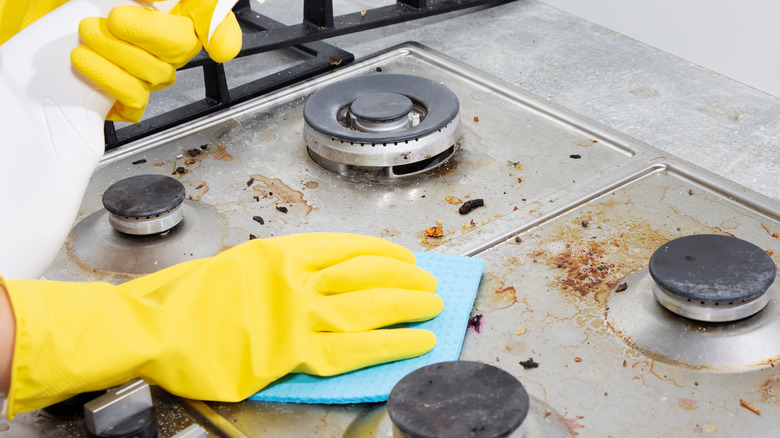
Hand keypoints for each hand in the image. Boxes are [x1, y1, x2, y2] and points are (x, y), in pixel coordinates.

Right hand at [1, 233, 442, 417]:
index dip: (383, 253)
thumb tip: (321, 277)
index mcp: (282, 252)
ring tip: (433, 305)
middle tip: (429, 281)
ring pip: (369, 306)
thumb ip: (282, 269)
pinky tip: (414, 343)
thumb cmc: (185, 298)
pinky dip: (388, 345)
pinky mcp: (292, 353)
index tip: (403, 257)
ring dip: (407, 305)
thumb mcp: (239, 265)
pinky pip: (353, 349)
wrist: (152, 326)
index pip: (348, 247)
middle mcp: (296, 277)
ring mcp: (297, 315)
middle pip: (368, 273)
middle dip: (405, 278)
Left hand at [71, 0, 241, 121]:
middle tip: (111, 20)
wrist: (40, 19)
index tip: (218, 46)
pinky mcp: (124, 98)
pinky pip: (133, 102)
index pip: (212, 16)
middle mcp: (167, 43)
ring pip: (155, 74)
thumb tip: (153, 1)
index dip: (222, 30)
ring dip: (115, 54)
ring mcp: (149, 73)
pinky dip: (109, 83)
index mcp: (173, 10)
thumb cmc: (71, 3)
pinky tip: (85, 63)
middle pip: (182, 46)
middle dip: (145, 34)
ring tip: (84, 36)